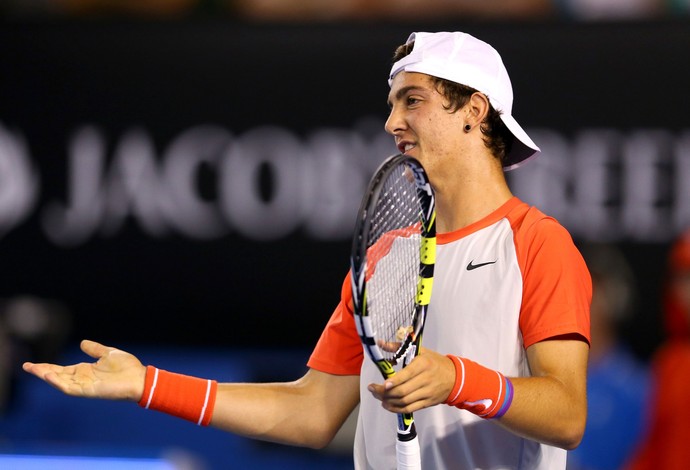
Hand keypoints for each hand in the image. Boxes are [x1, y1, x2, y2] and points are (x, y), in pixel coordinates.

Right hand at [22, 339, 146, 401]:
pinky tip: (50, 376)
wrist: (140, 378)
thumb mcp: (107, 353)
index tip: (32, 364)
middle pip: (58, 375)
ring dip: (48, 376)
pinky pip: (71, 388)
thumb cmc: (127, 367)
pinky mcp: (89, 391)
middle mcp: (83, 379)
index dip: (47, 367)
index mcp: (86, 371)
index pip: (62, 369)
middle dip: (42, 371)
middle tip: (26, 366)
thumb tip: (82, 343)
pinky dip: (59, 383)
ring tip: (34, 369)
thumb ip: (94, 349)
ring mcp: (85, 386)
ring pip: (61, 382)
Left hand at [367, 347, 454, 413]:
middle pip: (403, 391)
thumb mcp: (420, 350)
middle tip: (373, 389)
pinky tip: (387, 405)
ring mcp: (427, 393)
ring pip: (404, 401)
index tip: (382, 384)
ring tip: (378, 396)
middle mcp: (426, 379)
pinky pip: (410, 409)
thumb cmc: (435, 362)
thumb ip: (398, 347)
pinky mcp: (427, 403)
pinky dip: (396, 409)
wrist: (455, 377)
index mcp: (423, 364)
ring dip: (388, 401)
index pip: (406, 375)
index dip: (393, 382)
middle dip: (384, 393)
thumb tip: (380, 343)